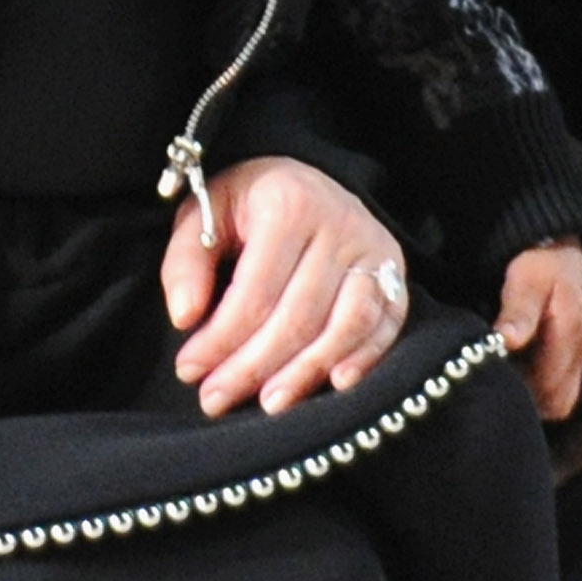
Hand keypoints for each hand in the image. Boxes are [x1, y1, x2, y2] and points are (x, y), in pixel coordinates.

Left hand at [163, 157, 407, 416]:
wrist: (309, 178)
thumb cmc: (249, 204)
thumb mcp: (203, 213)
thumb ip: (186, 262)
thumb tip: (185, 318)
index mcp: (286, 204)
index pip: (254, 291)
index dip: (220, 339)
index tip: (189, 370)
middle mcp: (338, 224)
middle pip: (299, 315)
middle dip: (254, 367)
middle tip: (217, 399)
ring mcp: (373, 249)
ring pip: (346, 324)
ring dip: (307, 372)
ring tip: (270, 403)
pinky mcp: (396, 271)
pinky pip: (386, 323)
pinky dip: (364, 358)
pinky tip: (335, 384)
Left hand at [494, 239, 581, 421]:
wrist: (557, 245)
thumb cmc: (539, 261)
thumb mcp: (526, 278)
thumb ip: (519, 312)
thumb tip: (507, 343)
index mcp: (570, 334)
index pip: (550, 390)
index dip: (521, 393)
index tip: (493, 379)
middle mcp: (581, 351)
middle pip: (559, 402)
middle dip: (529, 400)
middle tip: (497, 380)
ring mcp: (580, 354)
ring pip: (560, 397)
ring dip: (534, 394)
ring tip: (504, 374)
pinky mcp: (573, 353)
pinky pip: (559, 383)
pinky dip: (538, 384)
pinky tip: (516, 368)